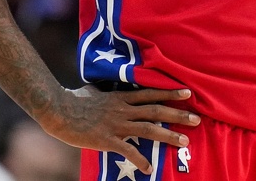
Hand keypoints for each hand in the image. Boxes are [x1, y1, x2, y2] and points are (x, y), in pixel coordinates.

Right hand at [41, 85, 199, 173]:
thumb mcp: (93, 91)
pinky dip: (140, 160)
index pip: (150, 93)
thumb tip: (101, 89)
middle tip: (197, 118)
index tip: (187, 92)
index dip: (169, 92)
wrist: (59, 110)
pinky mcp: (107, 139)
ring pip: (148, 129)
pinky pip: (128, 151)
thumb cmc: (73, 100)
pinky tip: (149, 168)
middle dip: (178, 114)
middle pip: (156, 110)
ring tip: (185, 141)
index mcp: (120, 98)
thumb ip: (103, 92)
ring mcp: (116, 124)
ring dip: (168, 135)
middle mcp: (123, 110)